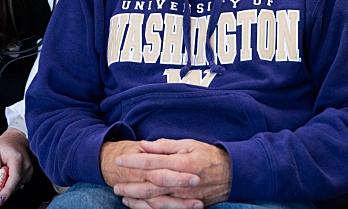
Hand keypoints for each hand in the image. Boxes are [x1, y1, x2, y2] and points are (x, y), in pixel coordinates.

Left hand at [0, 128, 34, 205]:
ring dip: (7, 188)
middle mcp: (26, 165)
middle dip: (4, 192)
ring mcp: (29, 169)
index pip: (14, 177)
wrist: (17, 137)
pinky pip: (19, 183)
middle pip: (15, 184)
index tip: (0, 199)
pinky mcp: (29, 173)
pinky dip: (11, 184)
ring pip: (17, 185)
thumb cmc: (5, 143)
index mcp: (17, 159)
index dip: (7, 190)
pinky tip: (5, 181)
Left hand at [114, 139, 230, 207]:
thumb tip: (145, 145)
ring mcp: (184, 197)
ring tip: (122, 195)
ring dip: (136, 199)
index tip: (119, 160)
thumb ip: (165, 145)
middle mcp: (182, 182)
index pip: (152, 162)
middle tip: (115, 183)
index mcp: (181, 163)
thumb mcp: (189, 144)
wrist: (232, 174)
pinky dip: (148, 208)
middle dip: (130, 184)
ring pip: (155, 200)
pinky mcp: (187, 205)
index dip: (134, 161)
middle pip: (150, 185)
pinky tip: (137, 205)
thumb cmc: (209, 156)